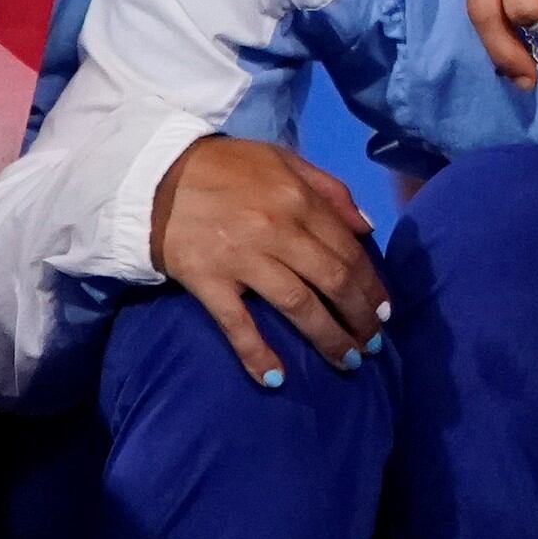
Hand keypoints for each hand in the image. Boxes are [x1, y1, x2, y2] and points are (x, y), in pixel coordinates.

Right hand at [148, 133, 386, 383]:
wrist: (153, 174)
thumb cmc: (224, 167)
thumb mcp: (283, 160)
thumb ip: (330, 190)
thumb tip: (366, 228)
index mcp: (299, 201)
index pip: (348, 251)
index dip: (371, 285)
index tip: (384, 311)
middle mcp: (278, 231)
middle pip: (333, 282)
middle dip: (360, 317)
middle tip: (373, 343)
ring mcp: (242, 259)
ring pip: (298, 306)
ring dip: (328, 338)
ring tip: (347, 360)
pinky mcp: (207, 281)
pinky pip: (237, 324)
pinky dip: (257, 353)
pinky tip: (275, 377)